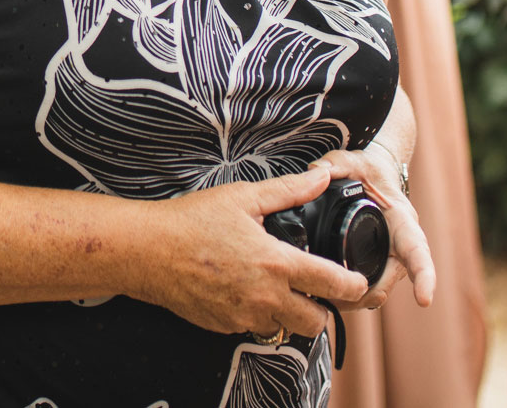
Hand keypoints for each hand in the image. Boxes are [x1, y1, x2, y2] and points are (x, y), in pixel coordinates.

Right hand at [135, 165, 369, 340]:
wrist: (148, 251)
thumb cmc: (192, 220)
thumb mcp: (243, 197)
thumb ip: (288, 190)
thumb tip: (321, 178)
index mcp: (276, 263)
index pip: (331, 284)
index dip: (353, 286)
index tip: (358, 283)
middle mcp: (265, 297)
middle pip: (315, 322)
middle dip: (322, 309)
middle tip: (315, 290)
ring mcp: (244, 315)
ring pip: (284, 328)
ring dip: (288, 313)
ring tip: (277, 289)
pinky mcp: (224, 325)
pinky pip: (253, 327)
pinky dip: (257, 315)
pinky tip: (244, 291)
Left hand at [310, 144, 435, 312]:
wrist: (373, 177)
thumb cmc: (367, 170)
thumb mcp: (351, 161)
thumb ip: (335, 163)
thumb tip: (317, 171)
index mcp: (403, 221)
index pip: (417, 251)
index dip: (424, 275)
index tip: (425, 299)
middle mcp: (401, 246)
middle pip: (390, 280)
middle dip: (368, 294)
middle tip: (339, 299)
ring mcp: (390, 259)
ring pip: (377, 289)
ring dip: (357, 299)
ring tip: (326, 298)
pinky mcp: (376, 266)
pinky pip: (367, 287)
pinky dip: (350, 295)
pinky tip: (326, 294)